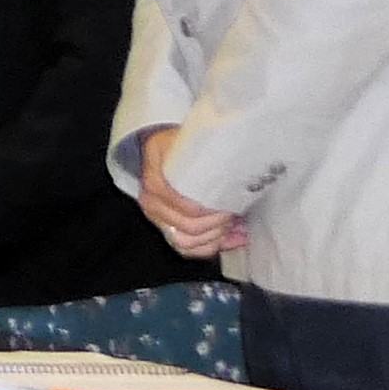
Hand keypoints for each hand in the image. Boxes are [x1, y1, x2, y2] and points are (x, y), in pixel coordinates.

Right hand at [135, 126, 246, 258]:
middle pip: (189, 228)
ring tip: (235, 228)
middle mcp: (152, 205)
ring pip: (186, 243)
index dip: (213, 211)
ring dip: (214, 239)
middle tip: (235, 214)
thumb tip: (236, 162)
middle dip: (218, 225)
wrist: (159, 150)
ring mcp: (157, 220)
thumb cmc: (174, 146)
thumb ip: (202, 152)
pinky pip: (186, 249)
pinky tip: (229, 240)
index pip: (187, 208)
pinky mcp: (166, 229)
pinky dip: (209, 248)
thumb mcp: (182, 140)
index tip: (231, 204)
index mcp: (155, 185)